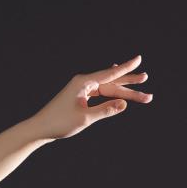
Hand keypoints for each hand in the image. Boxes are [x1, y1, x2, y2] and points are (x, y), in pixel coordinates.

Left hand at [27, 54, 154, 142]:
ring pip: (107, 88)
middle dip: (129, 83)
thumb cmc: (60, 122)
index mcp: (83, 82)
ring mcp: (81, 89)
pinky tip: (117, 86)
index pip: (110, 74)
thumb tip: (124, 104)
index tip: (138, 59)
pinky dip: (110, 91)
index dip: (126, 68)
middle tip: (146, 79)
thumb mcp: (86, 118)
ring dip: (122, 90)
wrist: (40, 128)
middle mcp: (83, 82)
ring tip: (139, 91)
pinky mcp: (79, 96)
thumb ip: (106, 110)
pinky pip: (99, 91)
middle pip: (111, 81)